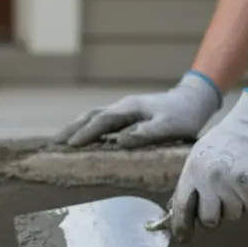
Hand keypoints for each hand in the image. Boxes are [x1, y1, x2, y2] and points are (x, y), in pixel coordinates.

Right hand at [54, 71, 222, 148]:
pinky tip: (82, 137)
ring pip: (94, 116)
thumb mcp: (170, 126)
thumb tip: (119, 142)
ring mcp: (124, 109)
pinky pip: (101, 120)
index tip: (69, 146)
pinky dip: (87, 128)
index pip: (102, 121)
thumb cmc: (185, 116)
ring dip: (76, 127)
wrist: (194, 100)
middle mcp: (123, 106)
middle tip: (53, 143)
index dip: (85, 133)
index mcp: (130, 108)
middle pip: (91, 116)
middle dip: (71, 129)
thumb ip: (146, 134)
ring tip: (61, 141)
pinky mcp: (127, 114)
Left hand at [168, 89, 247, 241]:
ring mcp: (233, 186)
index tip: (183, 237)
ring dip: (237, 205)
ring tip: (239, 181)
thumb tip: (177, 210)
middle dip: (215, 215)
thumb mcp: (199, 157)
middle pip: (209, 220)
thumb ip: (191, 183)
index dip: (181, 226)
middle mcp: (211, 181)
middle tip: (222, 198)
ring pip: (233, 216)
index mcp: (193, 171)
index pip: (182, 207)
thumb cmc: (227, 141)